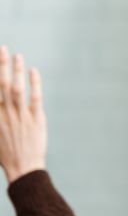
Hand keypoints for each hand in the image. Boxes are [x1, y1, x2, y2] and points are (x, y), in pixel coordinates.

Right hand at [0, 47, 46, 183]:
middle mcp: (3, 113)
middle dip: (0, 64)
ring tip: (17, 55)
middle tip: (2, 48)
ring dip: (16, 70)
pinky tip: (34, 71)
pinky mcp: (36, 119)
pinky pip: (35, 97)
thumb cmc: (6, 153)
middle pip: (0, 84)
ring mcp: (20, 116)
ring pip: (17, 88)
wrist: (23, 168)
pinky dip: (35, 83)